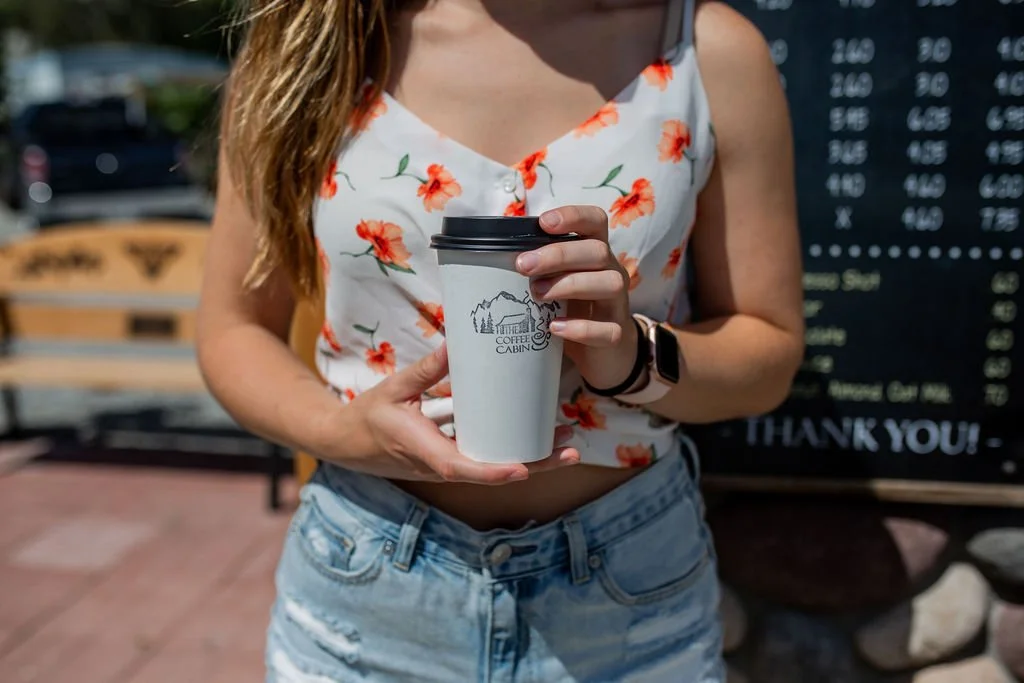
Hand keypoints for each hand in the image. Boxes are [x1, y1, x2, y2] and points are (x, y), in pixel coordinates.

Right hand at [333, 343, 579, 483]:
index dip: (493, 472)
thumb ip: (425, 371)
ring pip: (494, 469)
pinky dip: (513, 450)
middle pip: (492, 473)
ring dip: (532, 459)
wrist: (347, 444)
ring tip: (567, 442)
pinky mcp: (452, 459)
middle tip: (572, 451)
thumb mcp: (394, 389)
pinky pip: (486, 460)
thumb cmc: (368, 416)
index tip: (523, 468)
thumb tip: (456, 345)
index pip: (461, 469)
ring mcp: (448, 466)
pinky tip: (538, 436)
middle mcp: (440, 466)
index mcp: (423, 450)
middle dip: (534, 465)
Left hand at [515, 206, 639, 390]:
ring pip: (609, 283)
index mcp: (594, 252)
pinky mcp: (615, 335)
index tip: (544, 222)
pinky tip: (554, 327)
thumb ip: (536, 266)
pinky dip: (580, 328)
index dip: (573, 216)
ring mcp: (617, 303)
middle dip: (558, 254)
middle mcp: (611, 271)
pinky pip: (607, 329)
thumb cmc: (572, 306)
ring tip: (537, 295)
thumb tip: (487, 255)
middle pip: (597, 251)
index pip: (595, 221)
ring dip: (569, 285)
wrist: (604, 350)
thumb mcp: (555, 281)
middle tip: (523, 266)